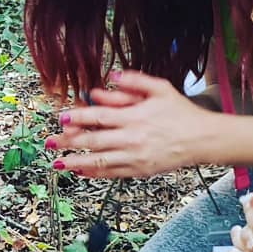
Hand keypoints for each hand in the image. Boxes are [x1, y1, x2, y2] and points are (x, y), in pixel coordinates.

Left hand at [46, 71, 217, 178]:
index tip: (61, 117)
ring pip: (99, 161)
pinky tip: (80, 172)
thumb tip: (111, 77)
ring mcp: (135, 157)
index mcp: (135, 116)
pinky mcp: (140, 170)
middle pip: (93, 141)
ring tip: (57, 163)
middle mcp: (132, 138)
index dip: (78, 117)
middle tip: (50, 142)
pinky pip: (112, 173)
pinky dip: (94, 173)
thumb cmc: (181, 112)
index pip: (99, 117)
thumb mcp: (160, 89)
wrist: (203, 139)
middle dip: (69, 142)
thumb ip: (135, 81)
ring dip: (75, 163)